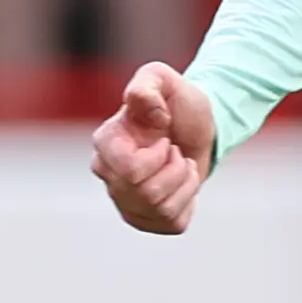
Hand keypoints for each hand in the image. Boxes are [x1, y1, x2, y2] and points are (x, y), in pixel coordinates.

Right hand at [91, 60, 216, 232]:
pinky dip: (188, 202)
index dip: (158, 157)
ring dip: (184, 183)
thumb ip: (148, 84)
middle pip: (145, 193)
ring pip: (160, 209)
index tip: (166, 138)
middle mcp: (108, 174)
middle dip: (175, 170)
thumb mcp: (164, 79)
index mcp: (105, 142)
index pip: (129, 171)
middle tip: (176, 151)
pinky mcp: (144, 219)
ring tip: (182, 163)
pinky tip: (183, 183)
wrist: (196, 127)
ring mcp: (124, 200)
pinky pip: (172, 223)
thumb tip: (151, 113)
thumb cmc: (176, 101)